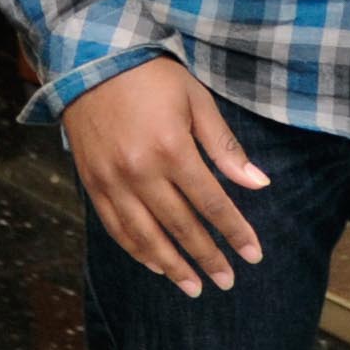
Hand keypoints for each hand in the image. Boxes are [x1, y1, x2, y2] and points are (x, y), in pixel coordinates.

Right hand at [65, 57, 269, 295]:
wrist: (91, 61)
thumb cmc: (152, 77)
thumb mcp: (196, 101)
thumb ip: (224, 146)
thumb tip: (258, 183)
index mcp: (172, 149)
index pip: (212, 203)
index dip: (235, 232)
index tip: (254, 255)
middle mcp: (141, 171)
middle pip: (182, 227)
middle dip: (208, 258)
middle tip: (228, 281)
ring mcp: (113, 181)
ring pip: (147, 237)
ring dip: (174, 266)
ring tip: (194, 287)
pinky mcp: (93, 184)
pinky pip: (116, 228)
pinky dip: (138, 251)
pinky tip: (156, 265)